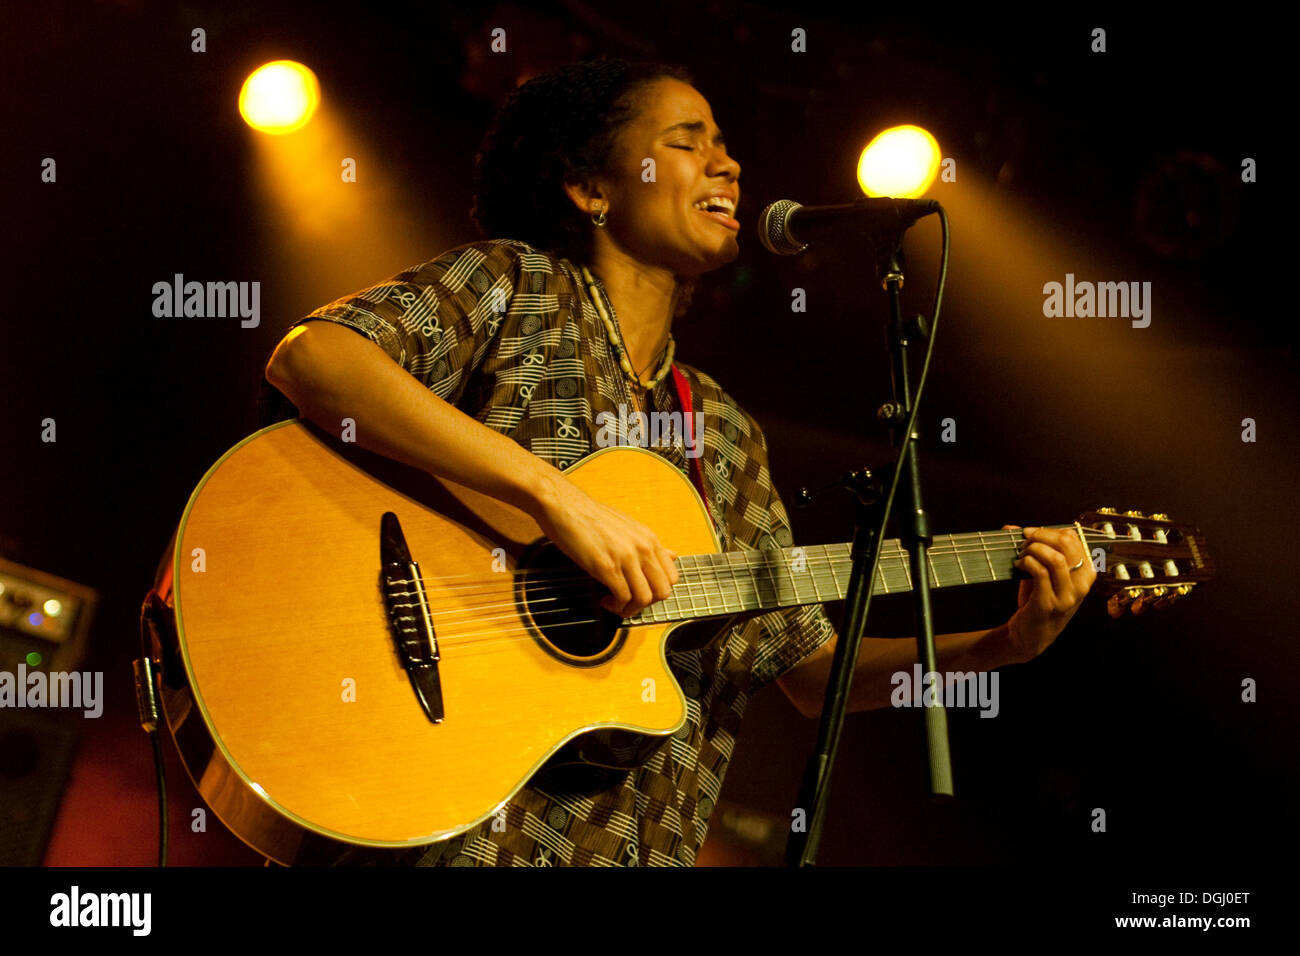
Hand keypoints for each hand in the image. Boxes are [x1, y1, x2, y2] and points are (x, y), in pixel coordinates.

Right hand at [532, 476, 678, 618]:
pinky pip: (622, 597)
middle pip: (662, 592)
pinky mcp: (606, 567)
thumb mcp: (630, 528)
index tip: (641, 592)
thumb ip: (650, 545)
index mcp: (649, 539)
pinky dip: (616, 606)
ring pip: (644, 598)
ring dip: (630, 609)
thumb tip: (672, 556)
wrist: (566, 506)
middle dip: (646, 604)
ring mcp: (625, 558)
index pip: (672, 577)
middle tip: (629, 602)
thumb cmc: (592, 517)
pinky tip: (605, 600)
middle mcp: (642, 548)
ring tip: (615, 603)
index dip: (658, 592)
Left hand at [1000, 524, 1094, 662]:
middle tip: (1024, 539)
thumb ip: (1034, 550)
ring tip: (1022, 554)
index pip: (1074, 539)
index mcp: (1086, 573)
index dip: (1050, 531)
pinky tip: (1018, 565)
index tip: (1031, 533)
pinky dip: (1027, 563)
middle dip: (1041, 535)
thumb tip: (1011, 527)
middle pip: (1067, 545)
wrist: (1031, 635)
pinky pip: (1040, 573)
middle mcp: (1082, 585)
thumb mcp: (1044, 574)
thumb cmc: (1039, 600)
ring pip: (1056, 558)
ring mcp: (1067, 596)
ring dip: (1033, 550)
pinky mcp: (1049, 604)